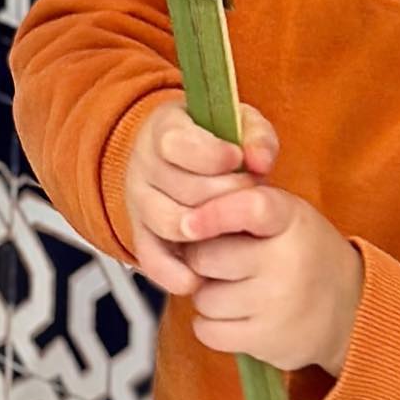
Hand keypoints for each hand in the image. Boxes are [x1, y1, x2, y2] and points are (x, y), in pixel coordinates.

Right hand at [123, 100, 279, 295]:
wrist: (190, 158)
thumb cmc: (218, 139)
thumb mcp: (241, 124)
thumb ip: (257, 137)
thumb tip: (260, 160)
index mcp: (164, 127)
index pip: (175, 143)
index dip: (211, 154)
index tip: (237, 158)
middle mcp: (144, 164)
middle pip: (181, 188)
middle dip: (224, 193)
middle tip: (249, 190)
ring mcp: (139, 201)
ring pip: (170, 224)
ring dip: (210, 228)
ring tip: (236, 220)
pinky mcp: (140, 235)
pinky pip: (152, 260)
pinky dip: (176, 272)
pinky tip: (201, 274)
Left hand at [181, 185, 366, 377]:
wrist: (349, 308)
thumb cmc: (302, 252)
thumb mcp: (287, 216)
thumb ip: (241, 206)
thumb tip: (179, 218)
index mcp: (291, 219)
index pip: (250, 208)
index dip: (213, 213)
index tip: (188, 222)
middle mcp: (286, 260)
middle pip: (207, 257)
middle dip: (200, 258)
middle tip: (216, 259)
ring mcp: (277, 303)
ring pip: (204, 297)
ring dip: (207, 294)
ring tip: (233, 287)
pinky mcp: (266, 339)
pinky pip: (208, 331)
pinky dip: (210, 324)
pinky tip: (232, 313)